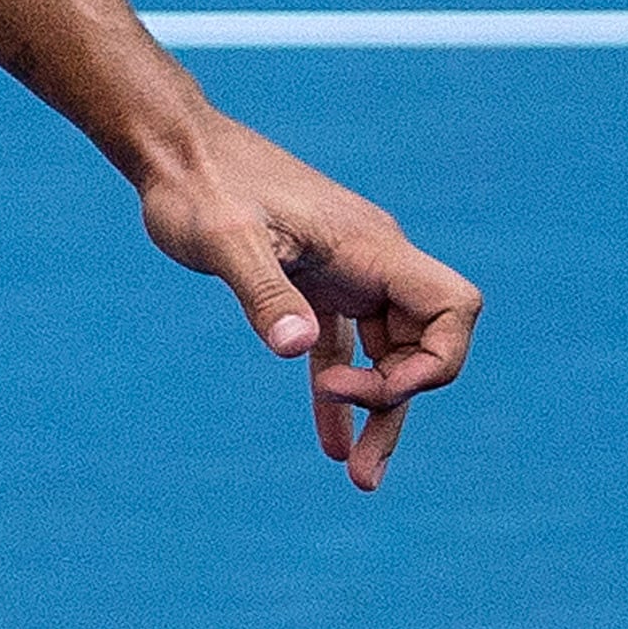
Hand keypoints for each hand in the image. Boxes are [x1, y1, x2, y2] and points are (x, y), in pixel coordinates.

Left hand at [131, 116, 480, 492]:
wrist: (175, 151)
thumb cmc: (200, 185)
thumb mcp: (225, 239)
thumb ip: (264, 291)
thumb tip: (300, 349)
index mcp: (371, 247)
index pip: (452, 307)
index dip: (435, 361)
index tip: (368, 388)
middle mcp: (371, 261)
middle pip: (422, 344)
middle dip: (398, 404)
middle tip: (357, 464)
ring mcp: (346, 272)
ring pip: (384, 352)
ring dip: (377, 411)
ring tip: (360, 477)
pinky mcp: (312, 283)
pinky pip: (342, 348)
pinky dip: (338, 391)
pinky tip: (330, 440)